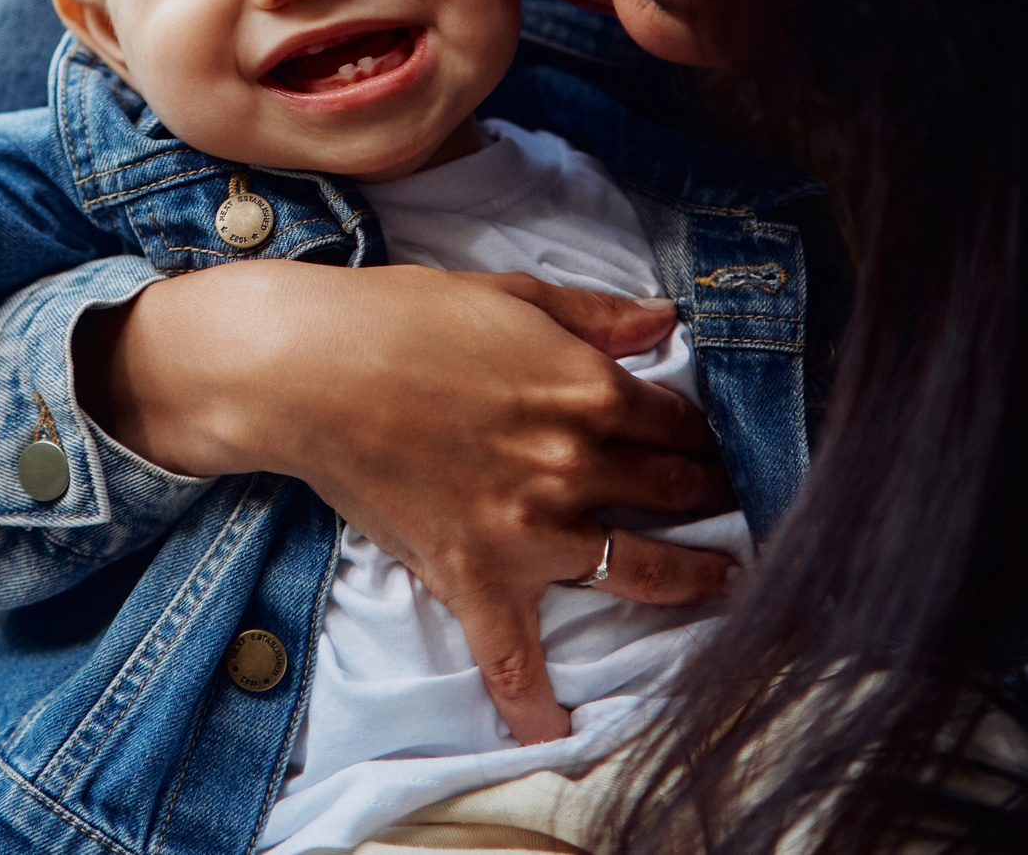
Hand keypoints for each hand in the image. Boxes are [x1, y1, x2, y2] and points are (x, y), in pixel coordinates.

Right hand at [78, 264, 740, 743]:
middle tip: (722, 497)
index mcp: (587, 390)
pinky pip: (512, 657)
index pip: (675, 420)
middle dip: (705, 490)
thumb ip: (594, 315)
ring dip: (689, 578)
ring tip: (719, 583)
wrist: (305, 371)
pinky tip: (555, 734)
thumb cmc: (399, 318)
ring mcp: (529, 530)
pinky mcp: (474, 576)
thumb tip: (663, 321)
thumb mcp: (509, 294)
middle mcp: (574, 465)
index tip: (701, 438)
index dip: (695, 428)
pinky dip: (534, 703)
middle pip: (671, 487)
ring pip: (637, 567)